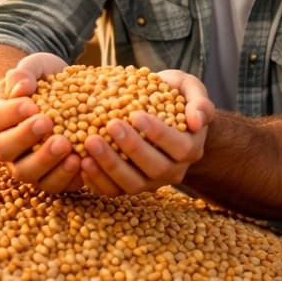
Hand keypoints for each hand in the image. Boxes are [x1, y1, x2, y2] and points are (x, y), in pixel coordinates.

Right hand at [0, 52, 82, 192]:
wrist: (58, 102)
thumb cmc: (42, 82)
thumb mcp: (35, 68)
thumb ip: (25, 72)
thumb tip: (22, 85)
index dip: (10, 113)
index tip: (31, 105)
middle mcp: (4, 145)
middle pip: (3, 150)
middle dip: (24, 138)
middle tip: (47, 124)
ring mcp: (24, 164)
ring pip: (26, 173)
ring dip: (45, 162)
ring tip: (67, 147)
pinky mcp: (48, 177)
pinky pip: (53, 184)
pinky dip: (66, 178)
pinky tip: (82, 162)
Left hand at [78, 69, 213, 197]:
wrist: (158, 114)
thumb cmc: (173, 97)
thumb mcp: (189, 89)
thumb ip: (200, 101)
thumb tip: (197, 121)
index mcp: (191, 149)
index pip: (179, 147)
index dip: (158, 134)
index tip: (136, 114)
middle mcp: (174, 171)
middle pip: (155, 168)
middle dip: (131, 148)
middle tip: (110, 125)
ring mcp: (151, 183)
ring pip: (133, 184)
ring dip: (110, 166)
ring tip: (89, 143)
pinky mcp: (128, 187)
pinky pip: (113, 191)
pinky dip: (97, 181)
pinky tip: (81, 162)